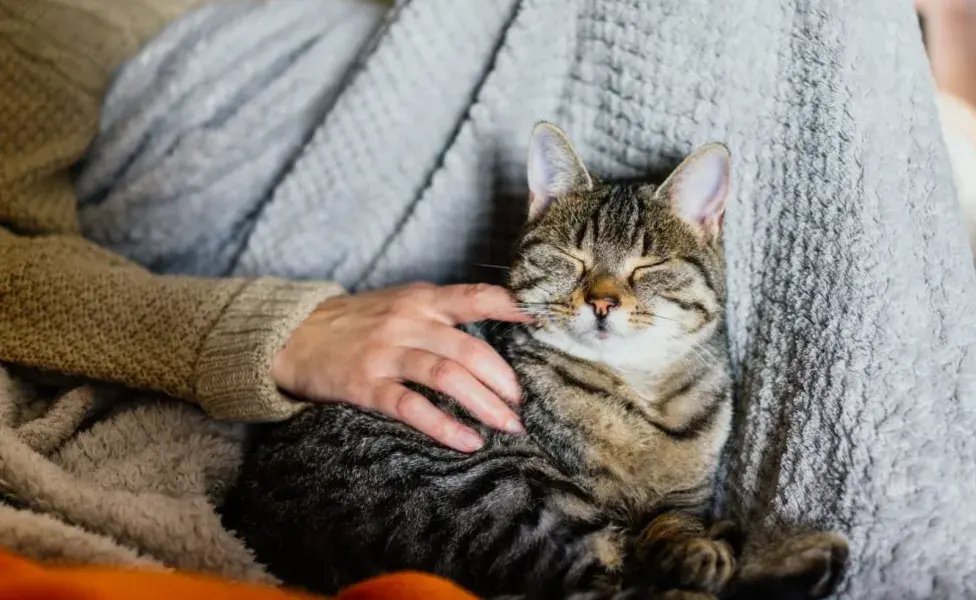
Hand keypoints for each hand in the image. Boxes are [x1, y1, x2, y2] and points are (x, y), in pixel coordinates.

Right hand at [271, 283, 530, 451]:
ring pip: (447, 377)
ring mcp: (386, 353)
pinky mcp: (366, 385)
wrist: (294, 335)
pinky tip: (466, 441)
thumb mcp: (400, 303)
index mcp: (421, 300)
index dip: (512, 307)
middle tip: (521, 404)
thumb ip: (440, 313)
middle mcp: (407, 322)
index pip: (476, 297)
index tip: (543, 321)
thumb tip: (495, 327)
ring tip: (507, 425)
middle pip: (470, 350)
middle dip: (504, 380)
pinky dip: (444, 426)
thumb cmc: (357, 322)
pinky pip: (412, 408)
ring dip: (485, 404)